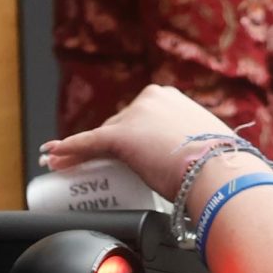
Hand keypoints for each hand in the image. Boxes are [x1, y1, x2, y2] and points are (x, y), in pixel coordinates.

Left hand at [41, 84, 233, 199]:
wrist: (221, 173)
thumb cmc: (220, 169)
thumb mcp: (208, 149)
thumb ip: (196, 150)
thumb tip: (198, 171)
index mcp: (173, 99)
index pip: (141, 117)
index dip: (129, 138)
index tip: (127, 155)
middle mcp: (152, 98)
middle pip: (120, 126)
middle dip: (109, 148)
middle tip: (107, 173)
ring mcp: (135, 116)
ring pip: (103, 136)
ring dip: (83, 151)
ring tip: (69, 167)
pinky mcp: (120, 137)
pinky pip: (87, 143)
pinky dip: (68, 150)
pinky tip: (52, 157)